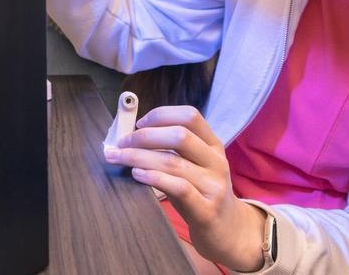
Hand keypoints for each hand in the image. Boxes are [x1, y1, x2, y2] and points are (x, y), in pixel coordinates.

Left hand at [104, 106, 266, 270]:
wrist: (229, 232)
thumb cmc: (202, 195)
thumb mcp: (195, 167)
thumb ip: (173, 151)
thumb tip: (132, 137)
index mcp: (213, 146)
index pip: (191, 116)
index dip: (161, 115)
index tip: (138, 124)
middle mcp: (217, 162)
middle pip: (180, 136)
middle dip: (145, 136)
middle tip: (122, 143)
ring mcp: (214, 186)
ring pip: (174, 162)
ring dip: (139, 157)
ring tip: (119, 157)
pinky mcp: (207, 210)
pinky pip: (179, 188)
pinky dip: (154, 178)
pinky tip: (137, 175)